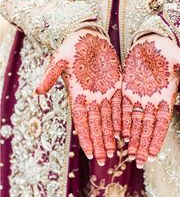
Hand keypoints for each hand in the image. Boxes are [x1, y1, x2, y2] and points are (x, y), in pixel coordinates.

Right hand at [36, 29, 121, 165]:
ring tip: (115, 152)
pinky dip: (122, 120)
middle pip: (96, 125)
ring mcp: (103, 93)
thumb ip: (51, 75)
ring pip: (109, 119)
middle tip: (104, 160)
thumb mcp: (60, 58)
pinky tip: (125, 133)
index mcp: (77, 94)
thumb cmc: (72, 45)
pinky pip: (120, 106)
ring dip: (111, 136)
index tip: (90, 153)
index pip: (81, 121)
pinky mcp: (115, 86)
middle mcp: (91, 98)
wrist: (89, 35)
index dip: (86, 137)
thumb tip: (37, 91)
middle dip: (100, 143)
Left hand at [122, 34, 179, 167]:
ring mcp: (139, 96)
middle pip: (146, 127)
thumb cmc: (167, 49)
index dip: (157, 138)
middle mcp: (152, 101)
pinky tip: (118, 135)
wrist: (150, 40)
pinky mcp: (127, 90)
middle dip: (143, 144)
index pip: (161, 123)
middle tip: (139, 162)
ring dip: (132, 138)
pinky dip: (120, 121)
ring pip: (134, 121)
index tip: (153, 154)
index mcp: (165, 97)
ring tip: (129, 154)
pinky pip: (123, 109)